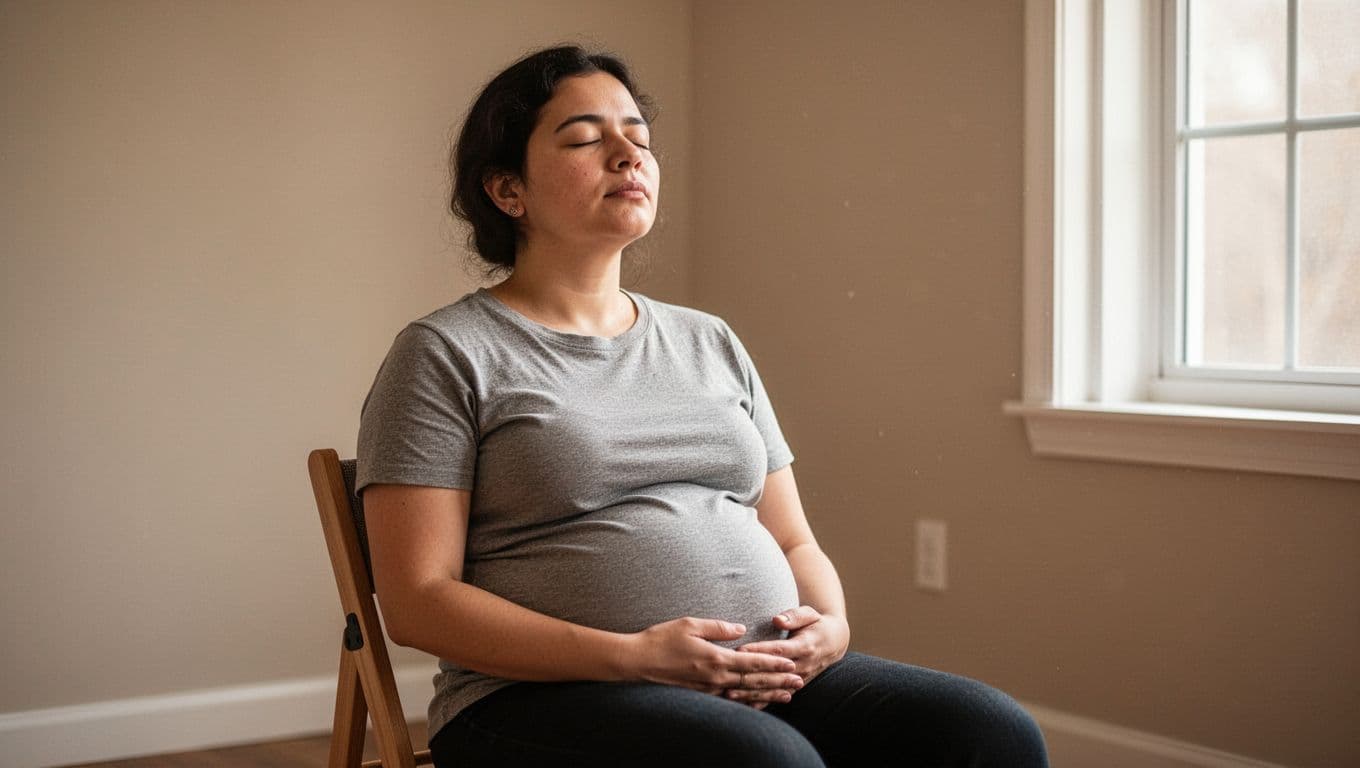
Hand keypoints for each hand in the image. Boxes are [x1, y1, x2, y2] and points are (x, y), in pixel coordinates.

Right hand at [625, 617, 802, 696]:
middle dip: (778, 681)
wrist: (636, 663)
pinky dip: (748, 701)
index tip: (791, 663)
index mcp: (715, 659)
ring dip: (768, 694)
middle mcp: (715, 678)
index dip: (773, 662)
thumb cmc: (661, 639)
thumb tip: (741, 628)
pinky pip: (730, 700)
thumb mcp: (690, 624)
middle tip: (799, 682)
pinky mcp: (701, 695)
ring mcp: (708, 690)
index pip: (751, 661)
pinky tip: (758, 702)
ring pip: (745, 693)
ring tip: (787, 695)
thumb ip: (718, 627)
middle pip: (753, 680)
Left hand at [730, 606, 848, 704]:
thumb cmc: (817, 624)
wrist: (835, 642)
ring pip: (773, 688)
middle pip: (773, 673)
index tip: (740, 651)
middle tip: (727, 675)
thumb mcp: (810, 614)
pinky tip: (745, 706)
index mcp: (805, 646)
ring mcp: (800, 679)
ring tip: (730, 695)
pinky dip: (762, 702)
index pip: (778, 650)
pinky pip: (778, 696)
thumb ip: (794, 616)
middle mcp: (803, 665)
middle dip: (750, 676)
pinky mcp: (796, 686)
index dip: (759, 651)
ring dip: (752, 693)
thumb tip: (777, 619)